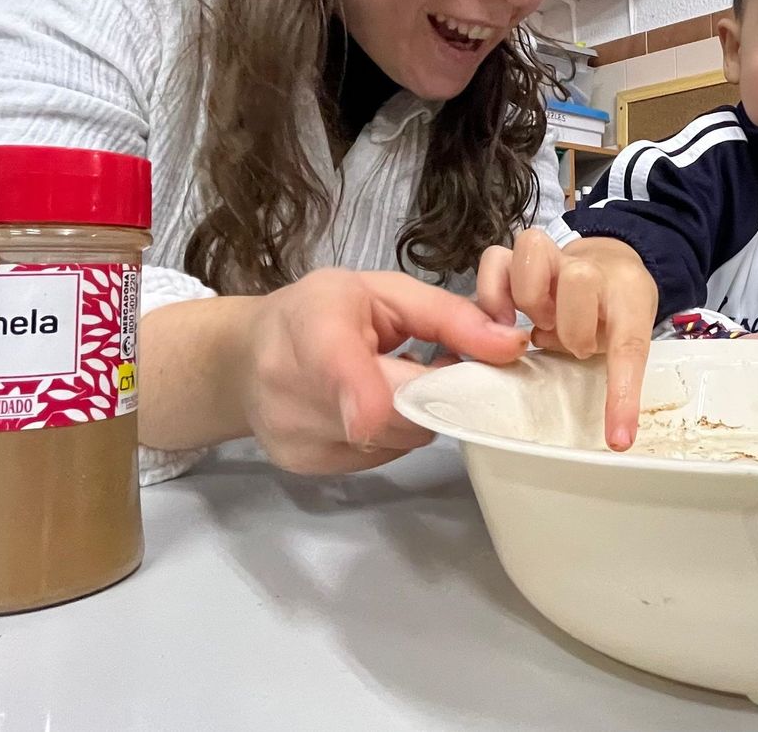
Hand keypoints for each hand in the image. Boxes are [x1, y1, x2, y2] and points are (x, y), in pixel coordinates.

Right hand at [139, 270, 527, 474]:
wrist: (244, 357)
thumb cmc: (316, 311)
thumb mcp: (382, 290)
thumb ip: (449, 316)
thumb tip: (513, 345)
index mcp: (310, 329)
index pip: (335, 367)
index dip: (362, 393)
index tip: (376, 413)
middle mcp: (291, 390)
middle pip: (390, 412)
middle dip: (432, 393)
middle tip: (437, 364)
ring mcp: (296, 437)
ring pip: (393, 439)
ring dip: (414, 414)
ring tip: (395, 380)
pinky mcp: (305, 467)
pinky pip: (378, 455)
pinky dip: (390, 433)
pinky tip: (372, 406)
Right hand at [478, 228, 657, 450]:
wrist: (611, 264)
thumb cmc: (616, 309)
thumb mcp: (627, 334)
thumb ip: (615, 368)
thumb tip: (609, 435)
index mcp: (629, 295)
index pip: (629, 346)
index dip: (620, 396)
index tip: (617, 438)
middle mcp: (591, 268)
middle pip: (579, 279)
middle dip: (571, 325)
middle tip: (572, 345)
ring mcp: (554, 258)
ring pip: (533, 250)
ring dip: (528, 296)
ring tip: (535, 324)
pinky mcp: (521, 260)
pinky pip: (496, 258)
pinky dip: (491, 291)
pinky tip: (500, 317)